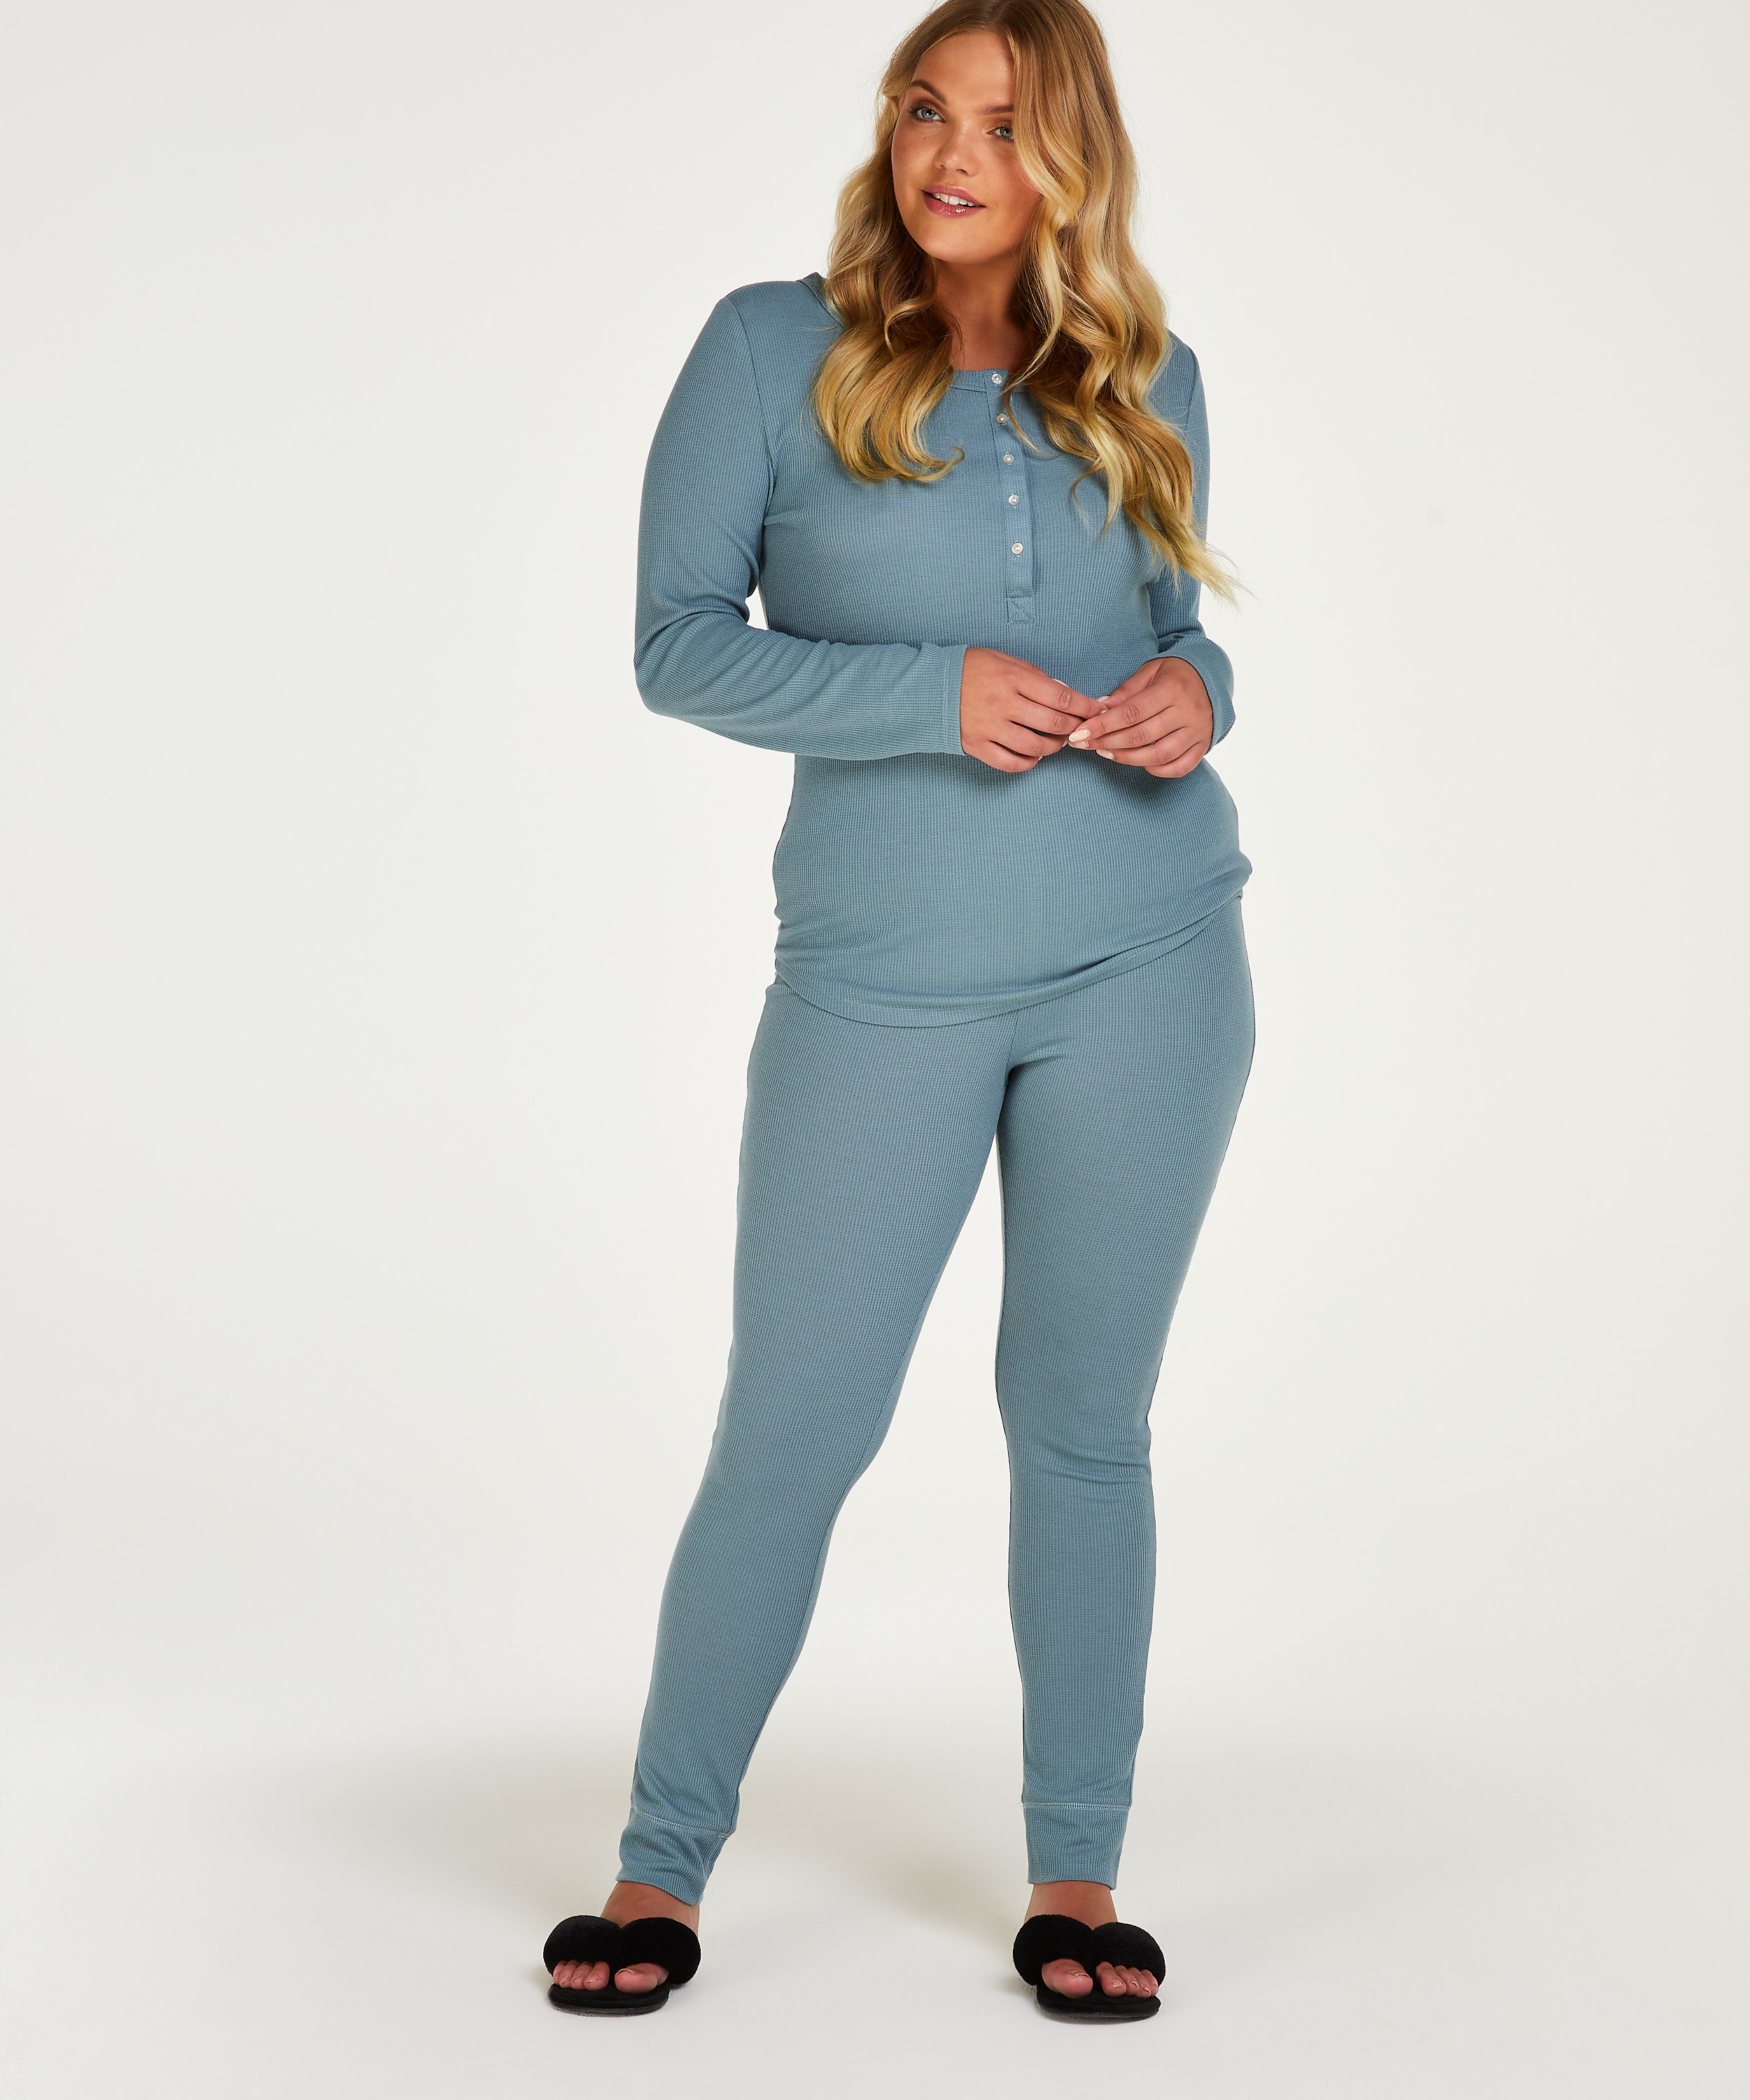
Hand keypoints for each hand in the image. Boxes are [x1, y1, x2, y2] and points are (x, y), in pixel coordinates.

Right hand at [960, 648, 1101, 772]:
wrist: (928, 686)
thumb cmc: (969, 670)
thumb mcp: (1003, 660)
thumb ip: (1034, 676)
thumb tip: (1064, 692)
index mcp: (1012, 678)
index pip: (1061, 696)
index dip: (1085, 706)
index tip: (1096, 710)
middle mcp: (1003, 703)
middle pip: (1053, 723)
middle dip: (1074, 727)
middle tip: (1079, 727)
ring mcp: (989, 728)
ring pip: (1035, 746)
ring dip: (1054, 747)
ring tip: (1058, 741)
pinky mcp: (977, 746)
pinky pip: (1011, 763)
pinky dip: (1029, 763)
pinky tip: (1034, 755)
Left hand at [1068, 657, 1211, 777]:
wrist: (1211, 678)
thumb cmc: (1174, 675)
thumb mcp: (1150, 672)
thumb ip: (1125, 692)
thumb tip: (1099, 709)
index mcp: (1172, 689)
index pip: (1131, 713)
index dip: (1103, 725)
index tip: (1079, 733)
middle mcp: (1187, 712)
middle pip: (1141, 736)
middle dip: (1108, 743)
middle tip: (1085, 744)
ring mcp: (1198, 732)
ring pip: (1159, 755)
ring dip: (1128, 758)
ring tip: (1106, 753)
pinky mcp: (1203, 745)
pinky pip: (1180, 767)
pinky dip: (1158, 770)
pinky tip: (1140, 763)